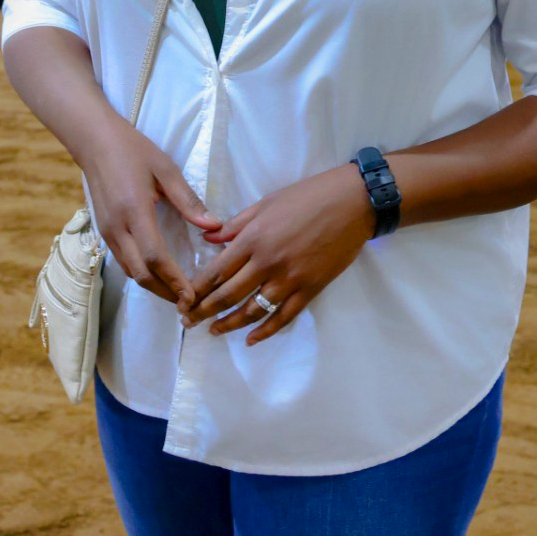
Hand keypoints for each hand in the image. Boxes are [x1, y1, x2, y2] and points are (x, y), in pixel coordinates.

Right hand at [81, 127, 220, 308]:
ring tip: (177, 296)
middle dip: (166, 293)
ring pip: (130, 272)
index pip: (155, 257)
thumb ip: (188, 200)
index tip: (193, 295)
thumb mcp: (165, 169)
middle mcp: (118, 228)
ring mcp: (107, 232)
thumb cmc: (133, 150)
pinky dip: (142, 274)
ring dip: (154, 287)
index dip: (174, 280)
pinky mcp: (104, 231)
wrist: (94, 141)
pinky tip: (158, 276)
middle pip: (141, 274)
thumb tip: (214, 226)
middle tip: (190, 305)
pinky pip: (123, 261)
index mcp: (135, 212)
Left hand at [182, 165, 375, 345]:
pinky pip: (283, 317)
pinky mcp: (310, 289)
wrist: (353, 203)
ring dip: (229, 324)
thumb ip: (236, 225)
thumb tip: (207, 239)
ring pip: (252, 310)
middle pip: (228, 295)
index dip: (197, 289)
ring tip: (213, 331)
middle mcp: (267, 263)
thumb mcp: (266, 203)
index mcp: (253, 239)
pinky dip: (266, 331)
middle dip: (205, 311)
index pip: (216, 271)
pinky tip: (251, 339)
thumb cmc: (308, 196)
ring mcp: (290, 279)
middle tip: (189, 322)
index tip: (183, 300)